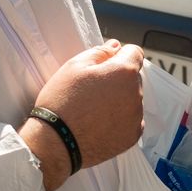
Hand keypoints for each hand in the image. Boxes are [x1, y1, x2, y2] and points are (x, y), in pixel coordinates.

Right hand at [19, 39, 144, 190]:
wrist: (55, 143)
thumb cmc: (62, 102)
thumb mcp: (74, 66)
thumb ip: (100, 52)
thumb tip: (116, 47)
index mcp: (124, 72)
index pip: (135, 53)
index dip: (119, 55)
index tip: (105, 64)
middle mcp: (136, 94)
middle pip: (133, 78)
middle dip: (118, 79)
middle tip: (92, 90)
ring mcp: (136, 117)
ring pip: (132, 100)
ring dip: (119, 100)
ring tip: (93, 109)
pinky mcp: (132, 137)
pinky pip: (131, 121)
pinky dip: (119, 120)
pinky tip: (99, 123)